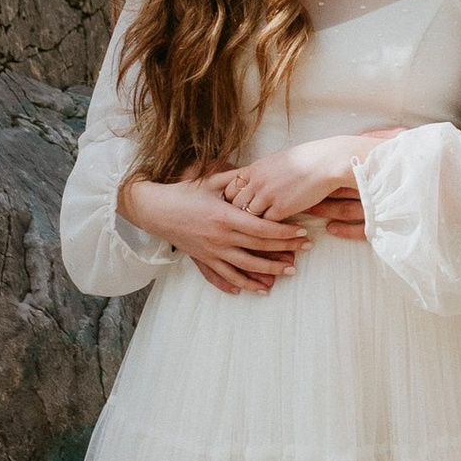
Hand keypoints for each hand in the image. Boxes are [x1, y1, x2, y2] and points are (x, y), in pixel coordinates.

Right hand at [118, 173, 309, 296]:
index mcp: (225, 217)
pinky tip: (254, 290)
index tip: (301, 232)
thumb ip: (235, 178)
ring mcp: (212, 252)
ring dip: (270, 272)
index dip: (284, 232)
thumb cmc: (184, 193)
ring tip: (289, 272)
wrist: (155, 211)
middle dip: (286, 250)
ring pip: (246, 268)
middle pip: (260, 249)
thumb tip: (257, 170)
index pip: (262, 228)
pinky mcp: (204, 260)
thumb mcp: (210, 181)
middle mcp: (221, 238)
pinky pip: (225, 277)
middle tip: (306, 250)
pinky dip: (241, 284)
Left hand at [221, 133, 391, 228]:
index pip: (230, 189)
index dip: (231, 200)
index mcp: (253, 169)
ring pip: (249, 217)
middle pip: (235, 205)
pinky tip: (272, 234)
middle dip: (237, 216)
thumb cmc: (304, 159)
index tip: (234, 209)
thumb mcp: (275, 161)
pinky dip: (269, 230)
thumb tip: (252, 181)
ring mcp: (267, 196)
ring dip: (252, 225)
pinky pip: (267, 225)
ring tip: (254, 233)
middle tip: (239, 225)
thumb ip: (261, 173)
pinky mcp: (281, 208)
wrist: (325, 162)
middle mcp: (256, 182)